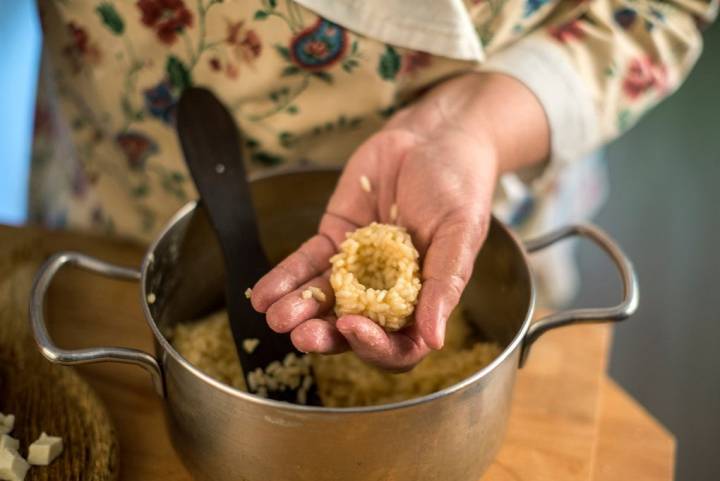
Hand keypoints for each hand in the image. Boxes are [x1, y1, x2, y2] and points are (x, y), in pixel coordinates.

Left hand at [251, 73, 548, 369]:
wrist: (432, 139)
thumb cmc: (459, 187)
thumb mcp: (461, 233)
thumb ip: (445, 284)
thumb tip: (435, 340)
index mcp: (422, 300)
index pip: (398, 344)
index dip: (375, 345)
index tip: (354, 327)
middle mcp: (387, 291)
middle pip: (353, 328)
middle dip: (325, 335)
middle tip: (301, 336)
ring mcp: (357, 267)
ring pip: (324, 299)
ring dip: (299, 311)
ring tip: (276, 316)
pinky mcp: (334, 239)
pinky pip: (306, 263)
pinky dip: (285, 278)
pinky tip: (264, 292)